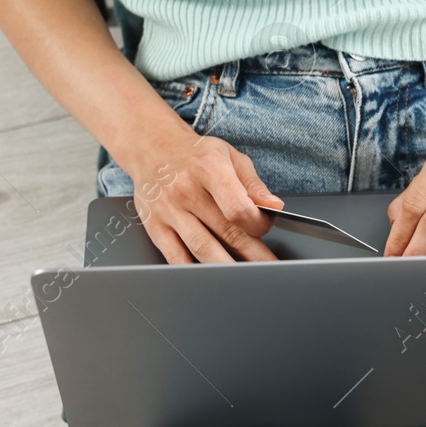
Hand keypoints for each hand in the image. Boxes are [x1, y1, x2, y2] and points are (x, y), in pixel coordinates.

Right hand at [119, 117, 282, 263]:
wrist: (151, 147)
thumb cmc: (196, 154)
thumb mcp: (230, 156)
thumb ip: (253, 184)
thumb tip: (274, 206)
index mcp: (208, 169)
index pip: (238, 208)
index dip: (258, 224)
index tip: (265, 228)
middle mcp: (185, 190)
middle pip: (225, 233)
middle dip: (253, 255)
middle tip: (270, 269)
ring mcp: (167, 211)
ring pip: (202, 250)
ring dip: (228, 268)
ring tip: (247, 278)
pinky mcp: (154, 227)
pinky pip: (176, 258)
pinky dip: (195, 272)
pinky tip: (211, 279)